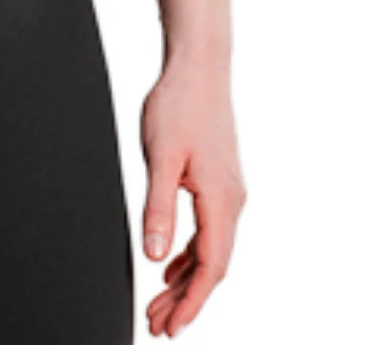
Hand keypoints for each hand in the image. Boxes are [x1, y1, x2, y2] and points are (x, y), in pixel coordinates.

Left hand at [139, 60, 244, 337]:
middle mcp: (232, 201)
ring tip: (158, 305)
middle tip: (159, 326)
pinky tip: (170, 267)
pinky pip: (208, 232)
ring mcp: (228, 192)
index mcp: (221, 200)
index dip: (191, 302)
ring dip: (185, 281)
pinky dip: (190, 256)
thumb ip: (158, 209)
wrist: (199, 68)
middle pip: (212, 266)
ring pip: (210, 251)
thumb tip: (155, 257)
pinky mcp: (219, 183)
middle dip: (186, 300)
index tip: (172, 327)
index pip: (210, 266)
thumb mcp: (160, 160)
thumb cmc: (179, 106)